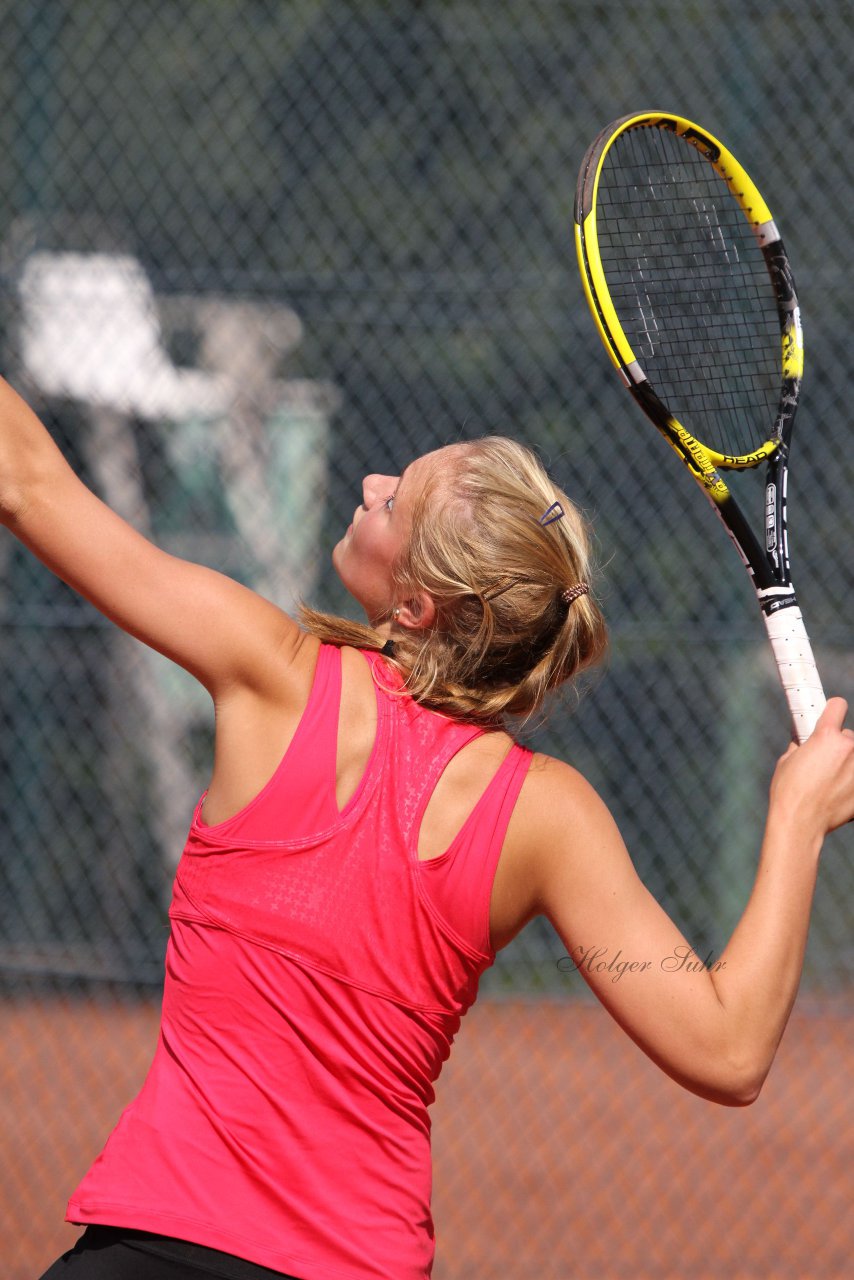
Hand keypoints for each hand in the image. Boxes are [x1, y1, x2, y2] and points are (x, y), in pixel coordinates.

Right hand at [770, 698, 853, 835]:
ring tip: (832, 782)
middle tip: (824, 762)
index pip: (838, 706)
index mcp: (826, 736)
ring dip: (848, 764)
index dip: (832, 711)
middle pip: (849, 737)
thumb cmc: (789, 792)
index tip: (830, 717)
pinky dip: (850, 783)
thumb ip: (802, 744)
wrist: (800, 824)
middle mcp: (849, 748)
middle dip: (838, 746)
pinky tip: (839, 794)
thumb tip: (806, 739)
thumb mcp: (787, 760)